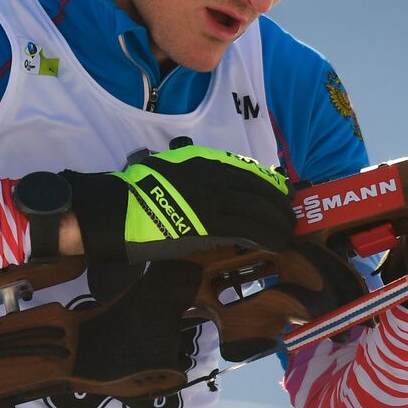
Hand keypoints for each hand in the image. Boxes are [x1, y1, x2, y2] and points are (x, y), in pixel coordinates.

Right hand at [61, 141, 294, 269]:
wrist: (115, 211)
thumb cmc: (134, 193)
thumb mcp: (165, 167)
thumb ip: (186, 166)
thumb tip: (195, 166)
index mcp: (203, 162)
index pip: (247, 171)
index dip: (270, 184)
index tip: (283, 193)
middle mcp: (213, 177)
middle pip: (259, 190)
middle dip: (280, 205)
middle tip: (291, 216)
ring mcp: (213, 200)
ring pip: (259, 210)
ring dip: (279, 223)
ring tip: (289, 233)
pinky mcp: (211, 225)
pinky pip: (250, 230)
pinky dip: (269, 237)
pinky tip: (279, 244)